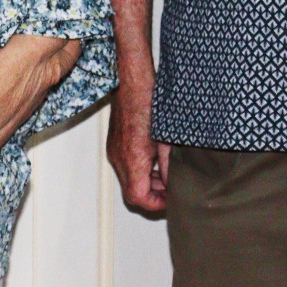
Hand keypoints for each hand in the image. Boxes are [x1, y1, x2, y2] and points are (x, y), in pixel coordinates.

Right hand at [106, 83, 169, 214]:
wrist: (132, 83)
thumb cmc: (150, 104)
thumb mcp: (168, 140)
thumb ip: (169, 167)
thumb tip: (173, 185)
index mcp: (133, 159)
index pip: (139, 198)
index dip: (156, 204)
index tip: (170, 200)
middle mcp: (119, 158)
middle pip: (132, 193)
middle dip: (152, 196)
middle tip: (170, 191)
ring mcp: (114, 151)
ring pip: (128, 181)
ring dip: (146, 185)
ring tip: (165, 177)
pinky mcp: (114, 145)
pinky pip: (124, 168)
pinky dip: (139, 172)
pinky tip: (154, 162)